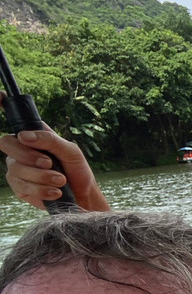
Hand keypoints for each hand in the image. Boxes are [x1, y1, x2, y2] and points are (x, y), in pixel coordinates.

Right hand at [0, 95, 108, 211]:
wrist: (82, 196)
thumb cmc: (77, 170)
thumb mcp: (70, 151)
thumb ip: (49, 140)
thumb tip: (23, 135)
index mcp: (33, 136)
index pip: (14, 119)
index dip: (0, 103)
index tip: (0, 96)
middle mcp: (21, 149)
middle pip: (5, 144)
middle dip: (29, 156)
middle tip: (49, 163)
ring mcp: (17, 168)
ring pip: (15, 168)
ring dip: (41, 177)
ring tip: (60, 180)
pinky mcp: (20, 187)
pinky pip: (21, 186)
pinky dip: (41, 190)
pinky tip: (55, 192)